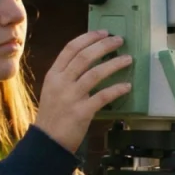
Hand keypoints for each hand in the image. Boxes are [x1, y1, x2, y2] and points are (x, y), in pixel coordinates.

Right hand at [33, 30, 133, 151]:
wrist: (46, 142)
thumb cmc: (53, 115)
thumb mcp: (52, 90)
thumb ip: (66, 75)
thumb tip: (89, 59)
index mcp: (53, 75)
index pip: (71, 49)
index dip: (88, 38)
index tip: (103, 32)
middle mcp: (61, 83)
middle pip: (84, 57)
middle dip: (104, 46)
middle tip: (119, 40)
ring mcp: (71, 97)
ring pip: (95, 74)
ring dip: (114, 64)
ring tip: (128, 59)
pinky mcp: (81, 112)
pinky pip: (102, 96)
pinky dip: (116, 90)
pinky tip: (127, 86)